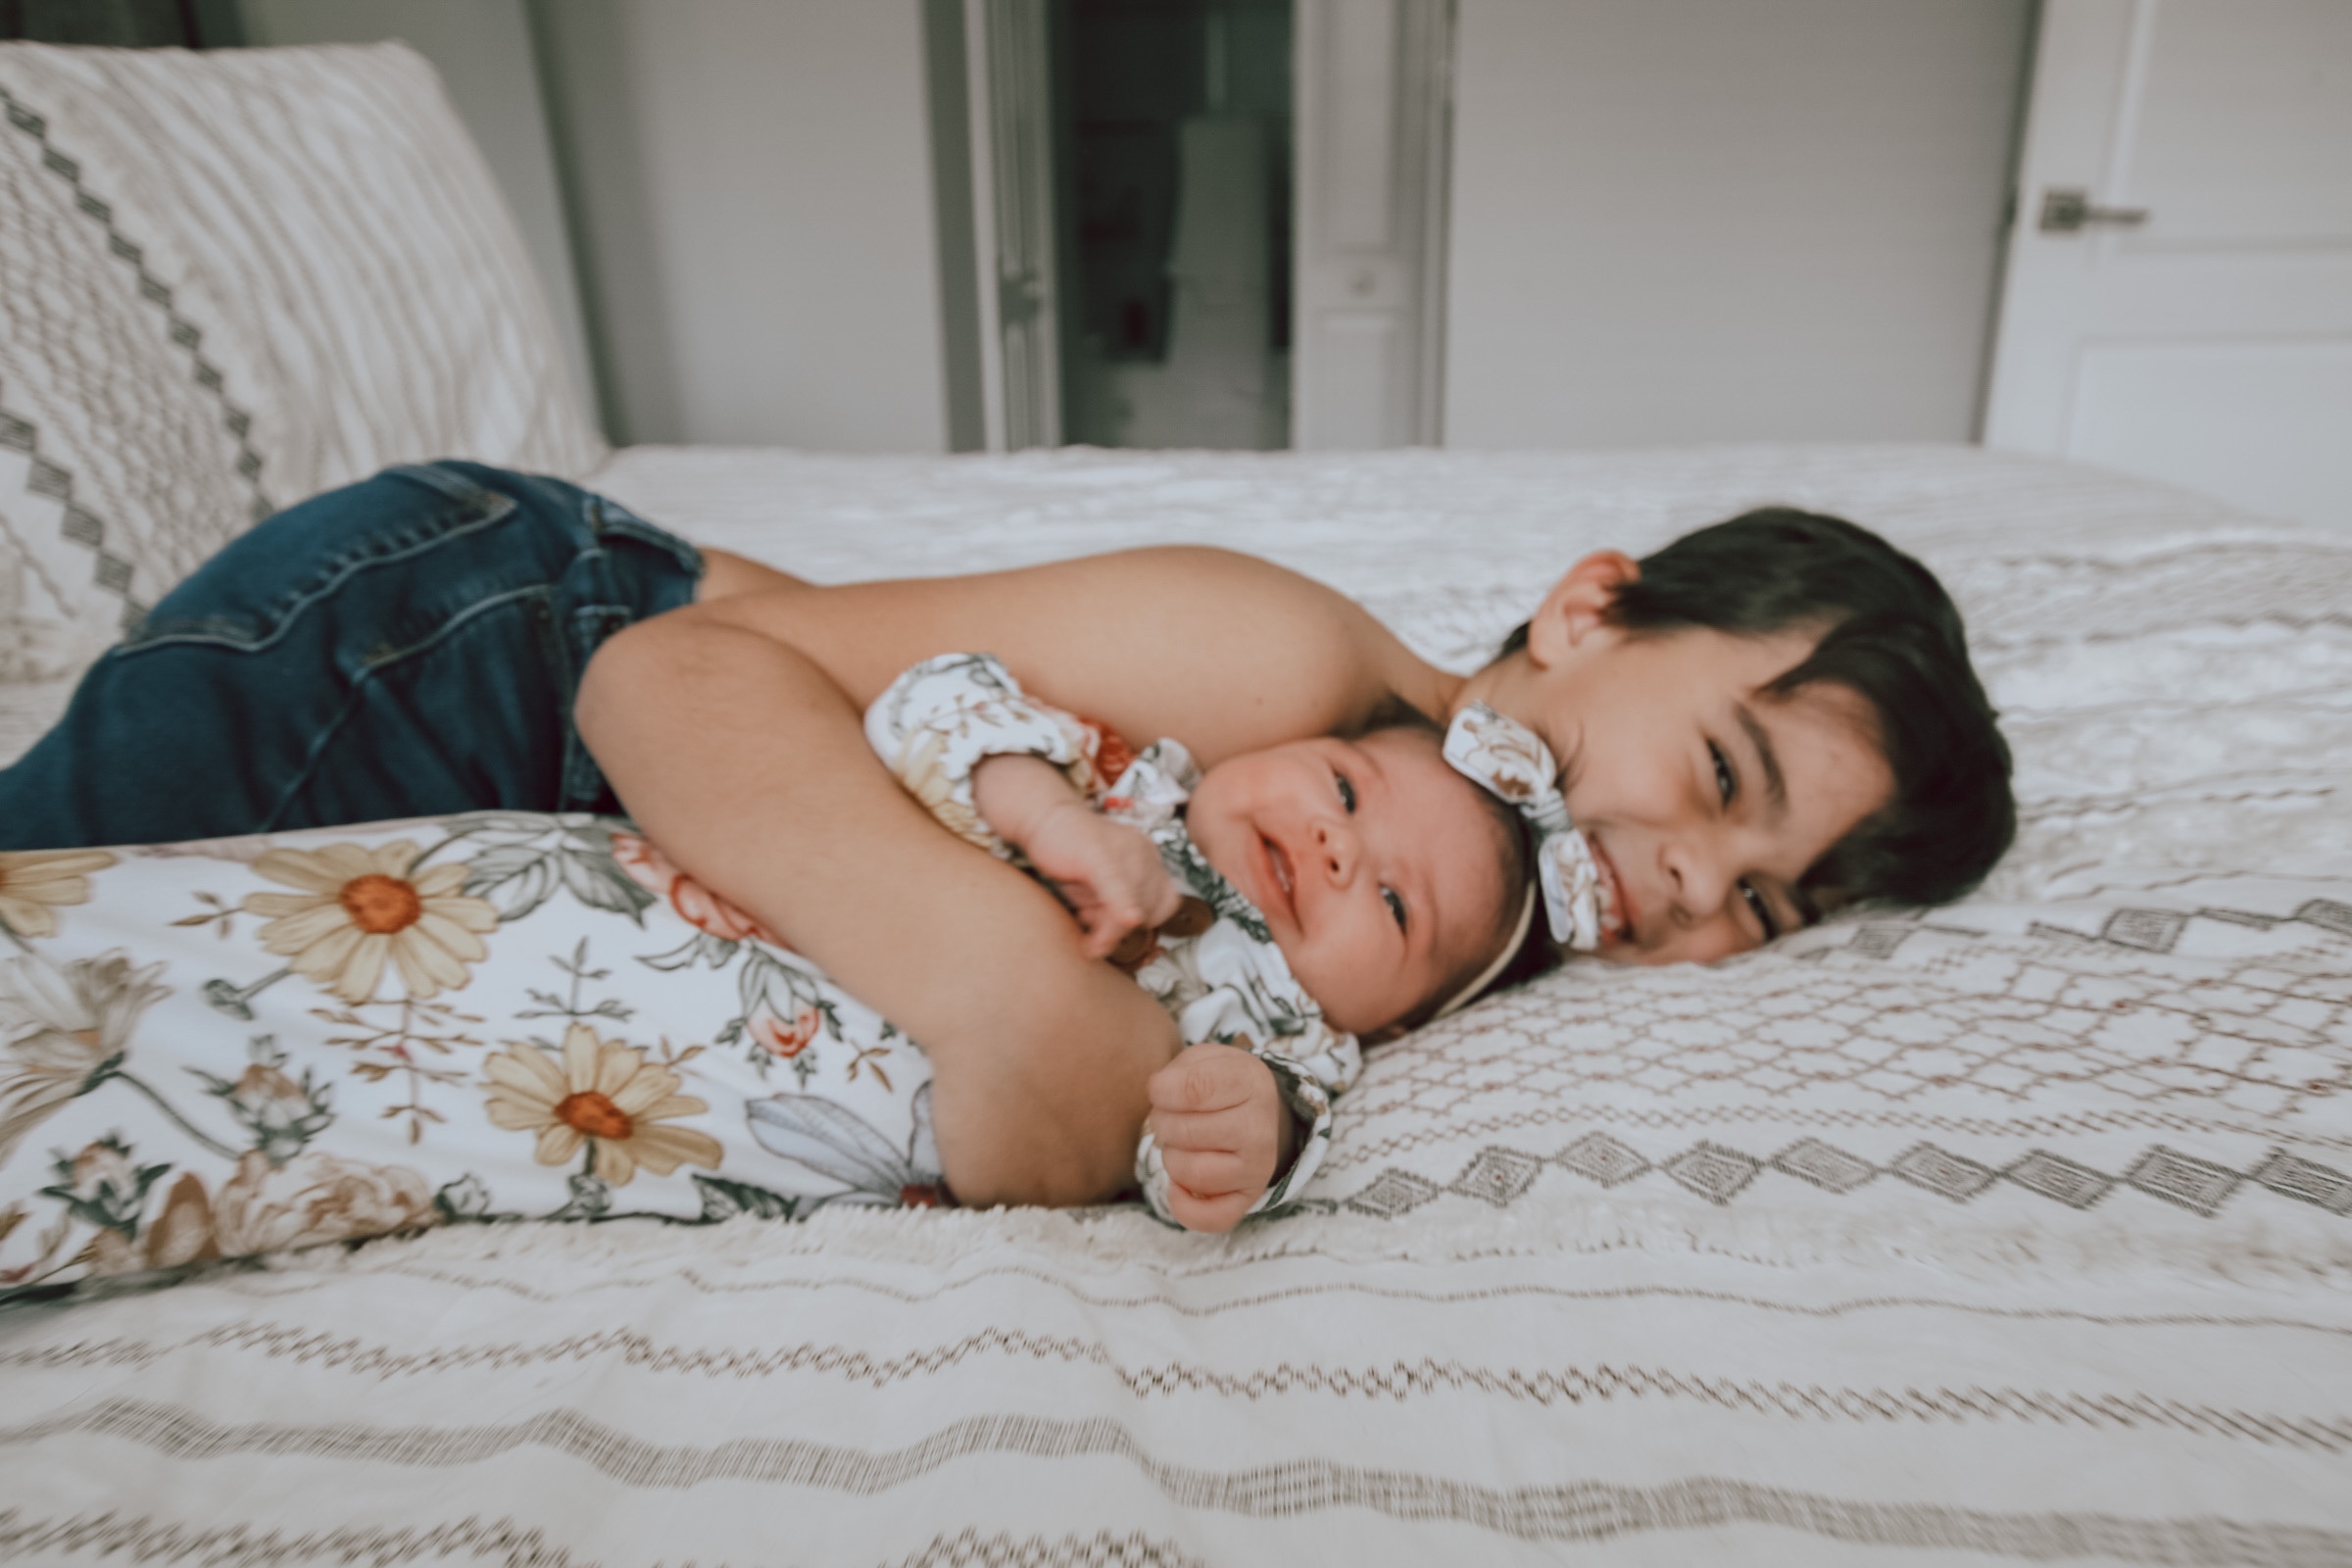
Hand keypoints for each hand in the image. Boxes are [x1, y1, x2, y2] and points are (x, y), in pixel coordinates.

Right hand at [1020, 796, 1184, 960]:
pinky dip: (1123, 907)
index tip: (1115, 924)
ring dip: (1108, 924)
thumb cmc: (1071, 855)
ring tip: (1081, 912)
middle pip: (1148, 907)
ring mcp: (1125, 851)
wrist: (1043, 817)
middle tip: (1088, 917)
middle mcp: (1144, 852)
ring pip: (1132, 903)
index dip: (1143, 922)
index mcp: (1149, 860)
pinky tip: (1127, 920)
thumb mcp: (1097, 888)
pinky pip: (1117, 887)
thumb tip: (1113, 943)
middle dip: (1119, 925)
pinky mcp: (1100, 854)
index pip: (1163, 905)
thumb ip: (1114, 910)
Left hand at [1147, 1043, 1297, 1232]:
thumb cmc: (1219, 1082)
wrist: (1257, 1110)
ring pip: (1189, 1172)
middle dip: (1163, 1122)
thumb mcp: (1205, 1059)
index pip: (1193, 1089)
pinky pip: (1210, 1217)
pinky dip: (1183, 1205)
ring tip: (1182, 1143)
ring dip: (1171, 1156)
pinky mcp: (1247, 1199)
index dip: (1162, 1090)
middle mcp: (1260, 1130)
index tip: (1160, 1089)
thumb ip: (1180, 1070)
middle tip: (1174, 1116)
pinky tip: (1178, 1184)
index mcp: (1252, 1084)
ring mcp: (1257, 1169)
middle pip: (1183, 1132)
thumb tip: (1159, 1094)